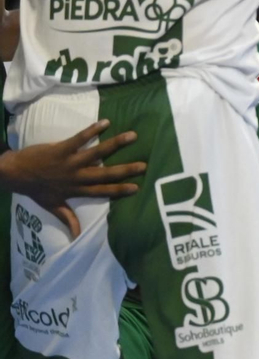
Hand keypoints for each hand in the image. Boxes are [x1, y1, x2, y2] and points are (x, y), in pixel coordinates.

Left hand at [1, 121, 144, 237]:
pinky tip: (106, 122)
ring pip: (96, 153)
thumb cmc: (34, 189)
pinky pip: (79, 138)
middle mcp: (76, 177)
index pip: (101, 191)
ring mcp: (70, 162)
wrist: (14, 174)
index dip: (119, 190)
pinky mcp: (61, 149)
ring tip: (133, 136)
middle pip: (104, 173)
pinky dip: (92, 130)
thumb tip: (77, 236)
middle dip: (125, 169)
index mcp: (76, 190)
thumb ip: (67, 217)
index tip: (137, 187)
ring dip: (115, 144)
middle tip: (144, 165)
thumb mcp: (51, 205)